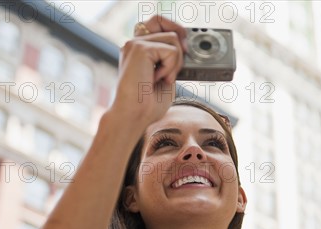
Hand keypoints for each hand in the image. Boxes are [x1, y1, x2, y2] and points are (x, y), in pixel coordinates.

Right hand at [108, 15, 187, 130]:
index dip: (174, 29)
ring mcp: (135, 44)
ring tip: (164, 78)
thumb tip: (186, 48)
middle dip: (178, 40)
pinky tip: (158, 79)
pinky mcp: (140, 48)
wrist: (135, 116)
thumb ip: (172, 60)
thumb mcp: (167, 77)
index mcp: (139, 50)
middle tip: (179, 62)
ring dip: (176, 61)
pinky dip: (171, 67)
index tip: (184, 49)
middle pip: (163, 21)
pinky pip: (171, 50)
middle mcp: (134, 43)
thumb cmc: (148, 105)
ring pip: (172, 37)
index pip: (157, 23)